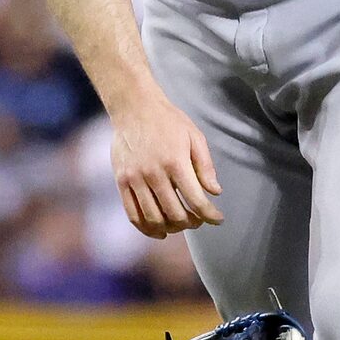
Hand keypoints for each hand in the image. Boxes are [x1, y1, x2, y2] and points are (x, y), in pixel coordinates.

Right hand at [109, 90, 223, 236]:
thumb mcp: (194, 137)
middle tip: (198, 220)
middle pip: (175, 213)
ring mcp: (134, 179)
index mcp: (175, 162)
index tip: (218, 219)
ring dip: (171, 228)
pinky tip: (159, 231)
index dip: (210, 215)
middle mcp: (153, 173)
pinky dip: (146, 228)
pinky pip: (133, 214)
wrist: (133, 107)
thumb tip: (215, 192)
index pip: (196, 199)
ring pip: (153, 218)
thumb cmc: (168, 120)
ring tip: (181, 224)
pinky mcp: (121, 182)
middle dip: (191, 223)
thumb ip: (205, 166)